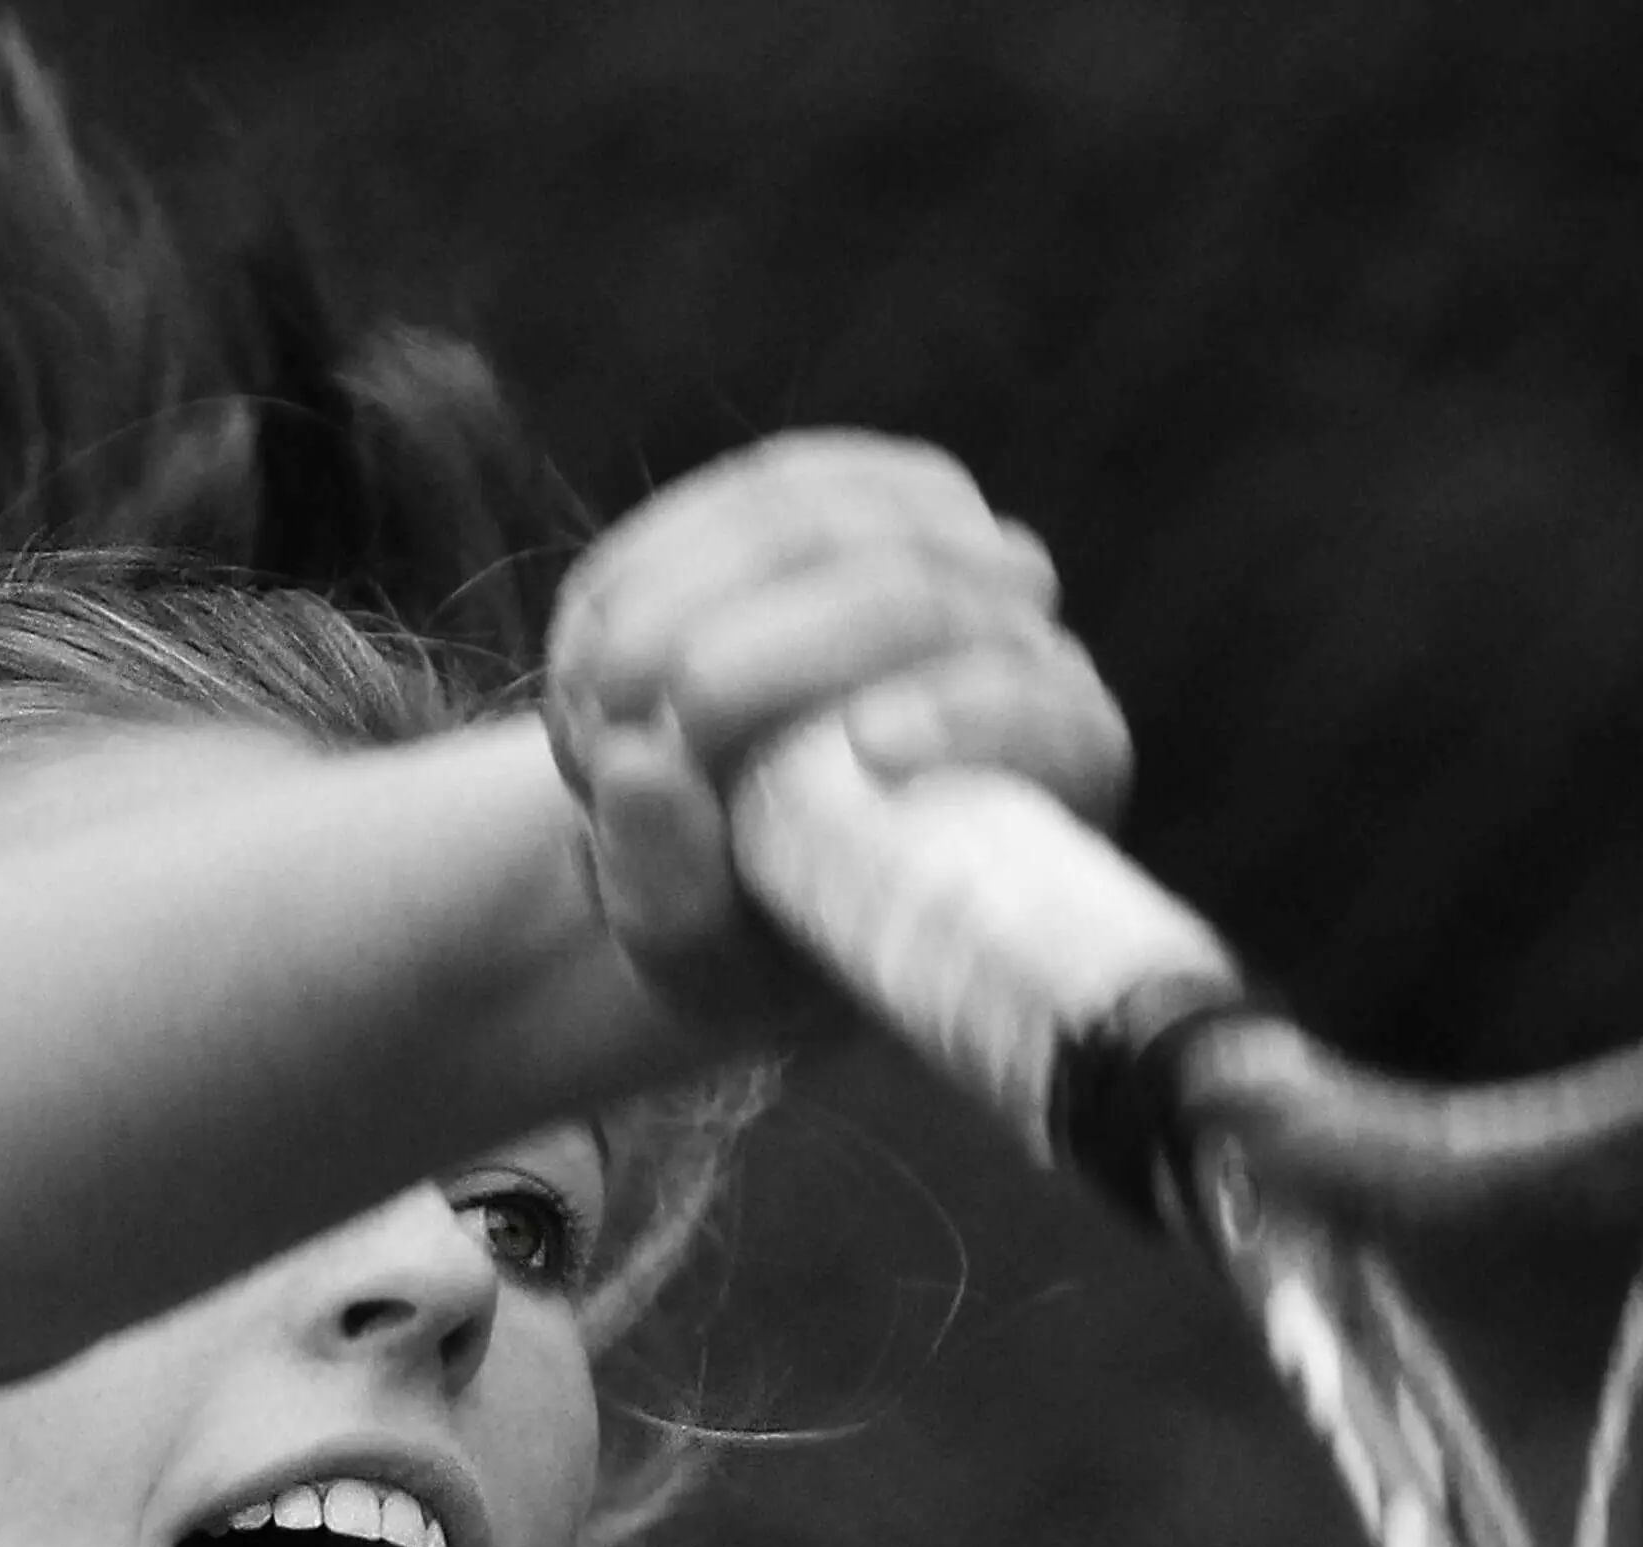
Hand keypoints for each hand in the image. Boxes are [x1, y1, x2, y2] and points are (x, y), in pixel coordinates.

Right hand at [543, 431, 1133, 1033]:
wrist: (712, 856)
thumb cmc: (744, 936)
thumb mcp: (706, 964)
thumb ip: (678, 892)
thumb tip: (642, 766)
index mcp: (1048, 773)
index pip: (1052, 719)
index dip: (973, 717)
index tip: (867, 752)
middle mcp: (1018, 637)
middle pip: (924, 592)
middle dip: (768, 649)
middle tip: (629, 720)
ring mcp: (940, 539)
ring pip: (830, 518)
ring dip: (688, 597)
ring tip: (591, 694)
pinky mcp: (848, 488)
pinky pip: (758, 487)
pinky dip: (661, 555)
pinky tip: (594, 630)